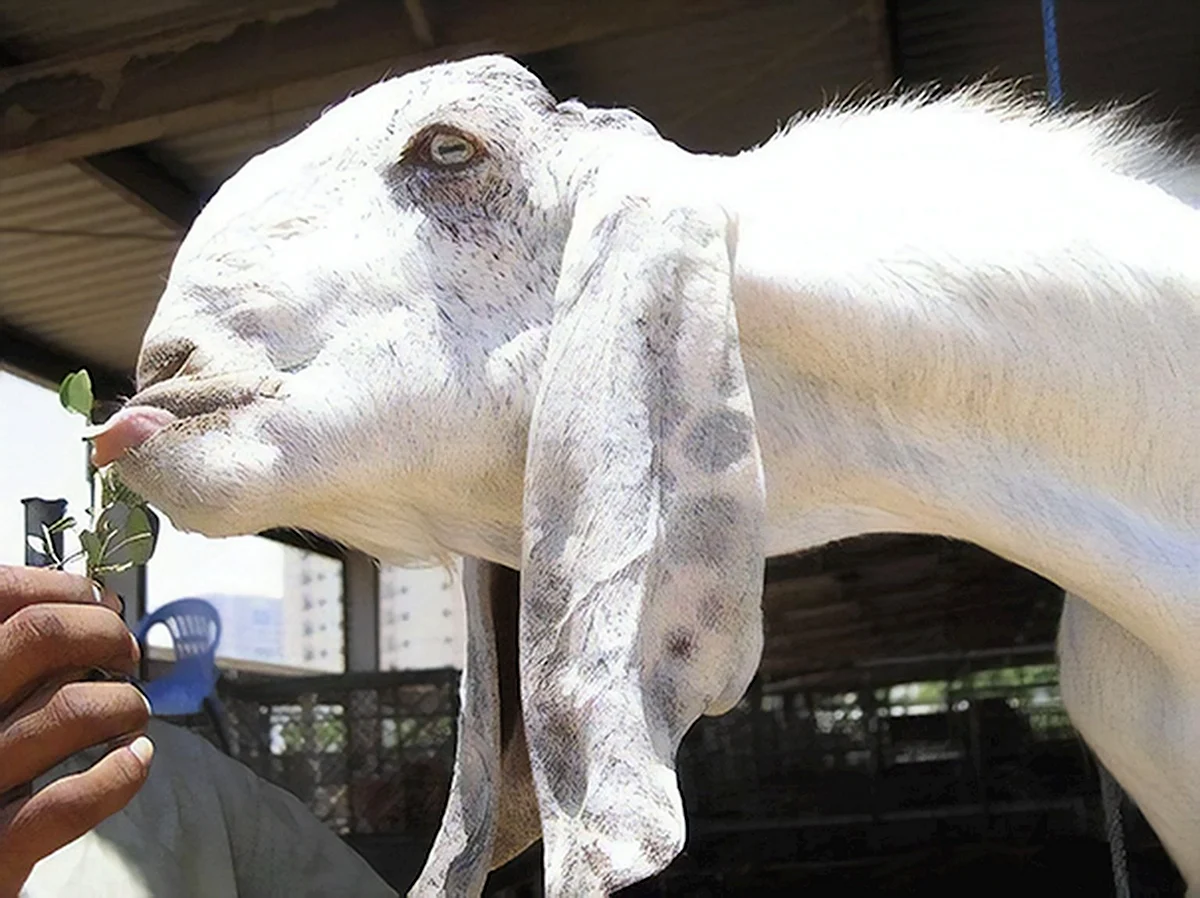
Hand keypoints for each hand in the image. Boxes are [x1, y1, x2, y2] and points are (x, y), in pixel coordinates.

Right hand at [0, 566, 152, 896]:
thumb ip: (20, 654)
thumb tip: (96, 602)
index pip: (0, 595)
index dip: (63, 589)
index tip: (101, 601)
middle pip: (41, 636)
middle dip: (104, 634)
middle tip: (125, 655)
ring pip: (70, 708)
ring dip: (122, 703)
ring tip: (130, 713)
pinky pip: (67, 803)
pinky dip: (119, 775)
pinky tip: (136, 760)